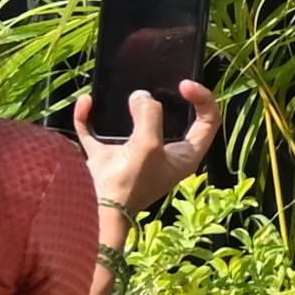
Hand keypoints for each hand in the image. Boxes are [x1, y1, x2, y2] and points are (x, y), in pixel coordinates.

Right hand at [75, 75, 222, 228]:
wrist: (94, 212)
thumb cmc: (129, 184)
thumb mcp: (148, 146)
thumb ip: (150, 115)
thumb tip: (141, 96)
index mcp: (184, 155)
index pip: (208, 120)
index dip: (203, 98)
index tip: (184, 85)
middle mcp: (162, 154)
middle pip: (171, 118)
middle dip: (164, 98)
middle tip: (156, 81)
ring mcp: (132, 155)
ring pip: (132, 122)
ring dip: (123, 106)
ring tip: (121, 88)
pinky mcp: (106, 157)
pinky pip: (97, 131)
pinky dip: (89, 117)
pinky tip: (86, 102)